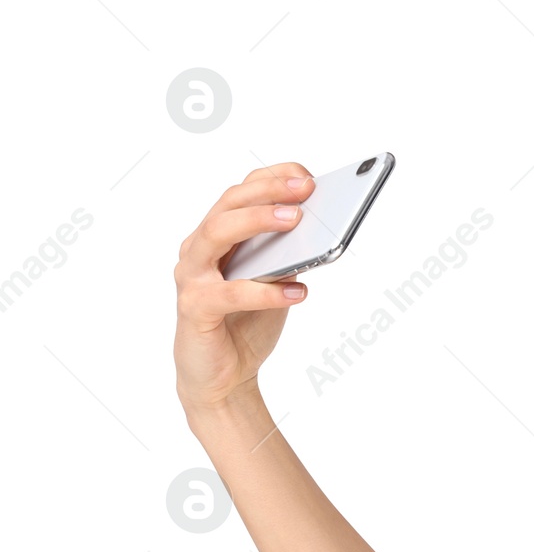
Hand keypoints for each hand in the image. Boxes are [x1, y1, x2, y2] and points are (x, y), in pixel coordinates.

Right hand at [173, 162, 317, 416]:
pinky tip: (299, 291)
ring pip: (217, 234)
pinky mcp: (195, 308)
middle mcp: (199, 249)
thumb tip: (322, 231)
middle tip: (305, 188)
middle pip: (228, 205)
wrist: (224, 377)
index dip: (271, 179)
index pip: (241, 193)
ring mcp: (192, 276)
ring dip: (257, 222)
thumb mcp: (275, 283)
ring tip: (296, 220)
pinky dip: (266, 291)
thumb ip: (288, 257)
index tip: (307, 175)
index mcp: (218, 237)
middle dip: (268, 191)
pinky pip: (230, 293)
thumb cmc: (247, 324)